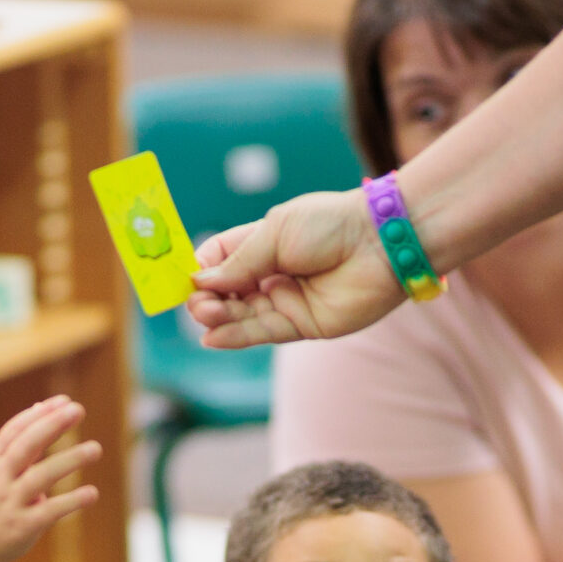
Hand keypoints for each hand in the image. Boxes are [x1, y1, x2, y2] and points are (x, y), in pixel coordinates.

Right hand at [0, 399, 99, 561]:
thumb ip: (18, 442)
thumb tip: (42, 407)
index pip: (14, 430)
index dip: (40, 414)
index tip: (65, 402)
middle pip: (25, 446)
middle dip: (51, 425)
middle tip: (78, 410)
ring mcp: (10, 503)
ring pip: (41, 476)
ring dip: (69, 460)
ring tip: (96, 448)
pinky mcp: (23, 527)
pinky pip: (50, 511)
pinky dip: (72, 501)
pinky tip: (92, 493)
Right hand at [186, 190, 404, 349]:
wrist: (380, 243)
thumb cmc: (330, 225)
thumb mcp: (274, 233)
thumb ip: (239, 261)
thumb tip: (200, 282)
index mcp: (263, 242)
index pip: (219, 260)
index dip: (200, 271)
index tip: (181, 279)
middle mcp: (272, 273)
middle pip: (226, 292)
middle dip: (206, 298)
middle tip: (198, 303)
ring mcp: (287, 300)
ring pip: (241, 315)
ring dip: (219, 317)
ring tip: (204, 315)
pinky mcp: (303, 325)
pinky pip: (262, 333)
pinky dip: (236, 336)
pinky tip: (212, 336)